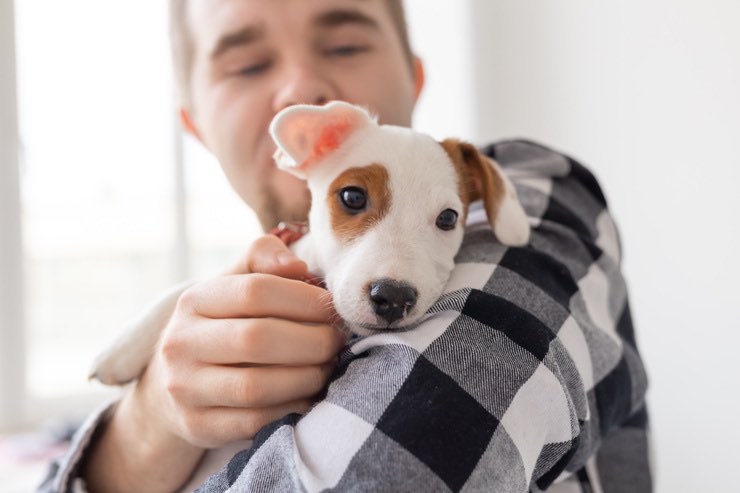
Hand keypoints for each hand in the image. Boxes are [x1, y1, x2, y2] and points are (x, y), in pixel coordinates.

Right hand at [154, 234, 343, 446]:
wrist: (177, 383)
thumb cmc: (224, 323)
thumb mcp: (235, 282)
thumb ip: (263, 258)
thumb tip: (296, 266)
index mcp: (194, 300)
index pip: (255, 291)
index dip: (303, 298)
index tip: (330, 306)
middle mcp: (181, 343)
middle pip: (257, 339)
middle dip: (311, 340)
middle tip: (336, 340)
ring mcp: (185, 388)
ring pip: (256, 386)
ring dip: (306, 377)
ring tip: (327, 366)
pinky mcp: (198, 425)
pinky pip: (255, 422)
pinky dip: (292, 408)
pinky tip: (309, 394)